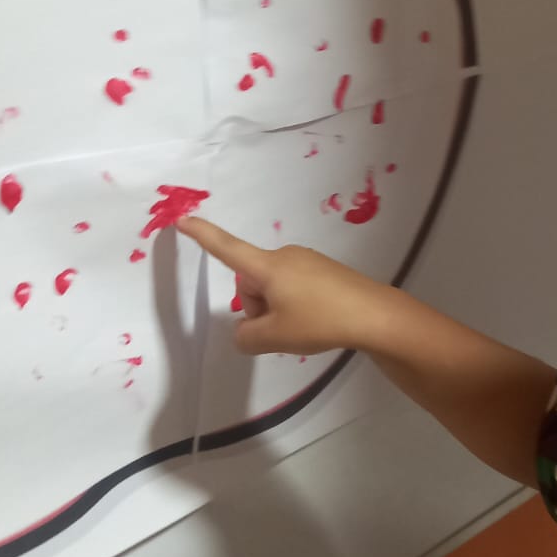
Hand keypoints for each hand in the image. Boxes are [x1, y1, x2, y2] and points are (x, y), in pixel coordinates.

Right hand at [177, 216, 391, 355]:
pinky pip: (294, 288)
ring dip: (276, 309)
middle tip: (280, 330)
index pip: (226, 249)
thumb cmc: (320, 320)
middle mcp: (285, 256)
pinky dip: (295, 307)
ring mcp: (307, 262)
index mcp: (267, 267)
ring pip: (273, 288)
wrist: (374, 315)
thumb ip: (246, 337)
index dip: (203, 236)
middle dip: (256, 307)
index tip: (182, 219)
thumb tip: (245, 332)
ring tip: (303, 328)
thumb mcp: (273, 337)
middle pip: (251, 281)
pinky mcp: (325, 271)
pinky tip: (317, 322)